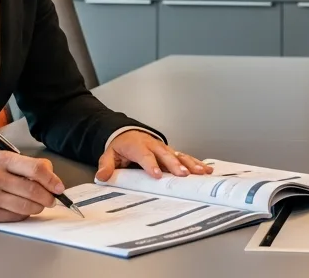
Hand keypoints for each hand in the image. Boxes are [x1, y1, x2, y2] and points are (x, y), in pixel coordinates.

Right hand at [0, 150, 65, 222]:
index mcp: (2, 160)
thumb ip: (29, 165)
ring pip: (25, 206)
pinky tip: (22, 209)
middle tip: (52, 199)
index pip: (35, 170)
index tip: (59, 188)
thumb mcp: (5, 160)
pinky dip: (23, 214)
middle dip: (48, 197)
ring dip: (38, 207)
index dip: (52, 180)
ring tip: (38, 204)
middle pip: (32, 190)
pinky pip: (14, 217)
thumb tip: (52, 177)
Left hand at [95, 130, 210, 181]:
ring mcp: (164, 149)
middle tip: (183, 174)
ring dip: (190, 164)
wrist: (128, 133)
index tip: (157, 174)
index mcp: (138, 146)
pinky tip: (205, 169)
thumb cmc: (121, 146)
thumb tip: (103, 176)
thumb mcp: (109, 154)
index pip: (145, 156)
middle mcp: (154, 146)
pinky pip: (185, 157)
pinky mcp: (171, 153)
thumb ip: (107, 165)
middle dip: (175, 165)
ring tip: (200, 172)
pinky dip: (196, 162)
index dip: (151, 165)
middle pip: (165, 155)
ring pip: (179, 155)